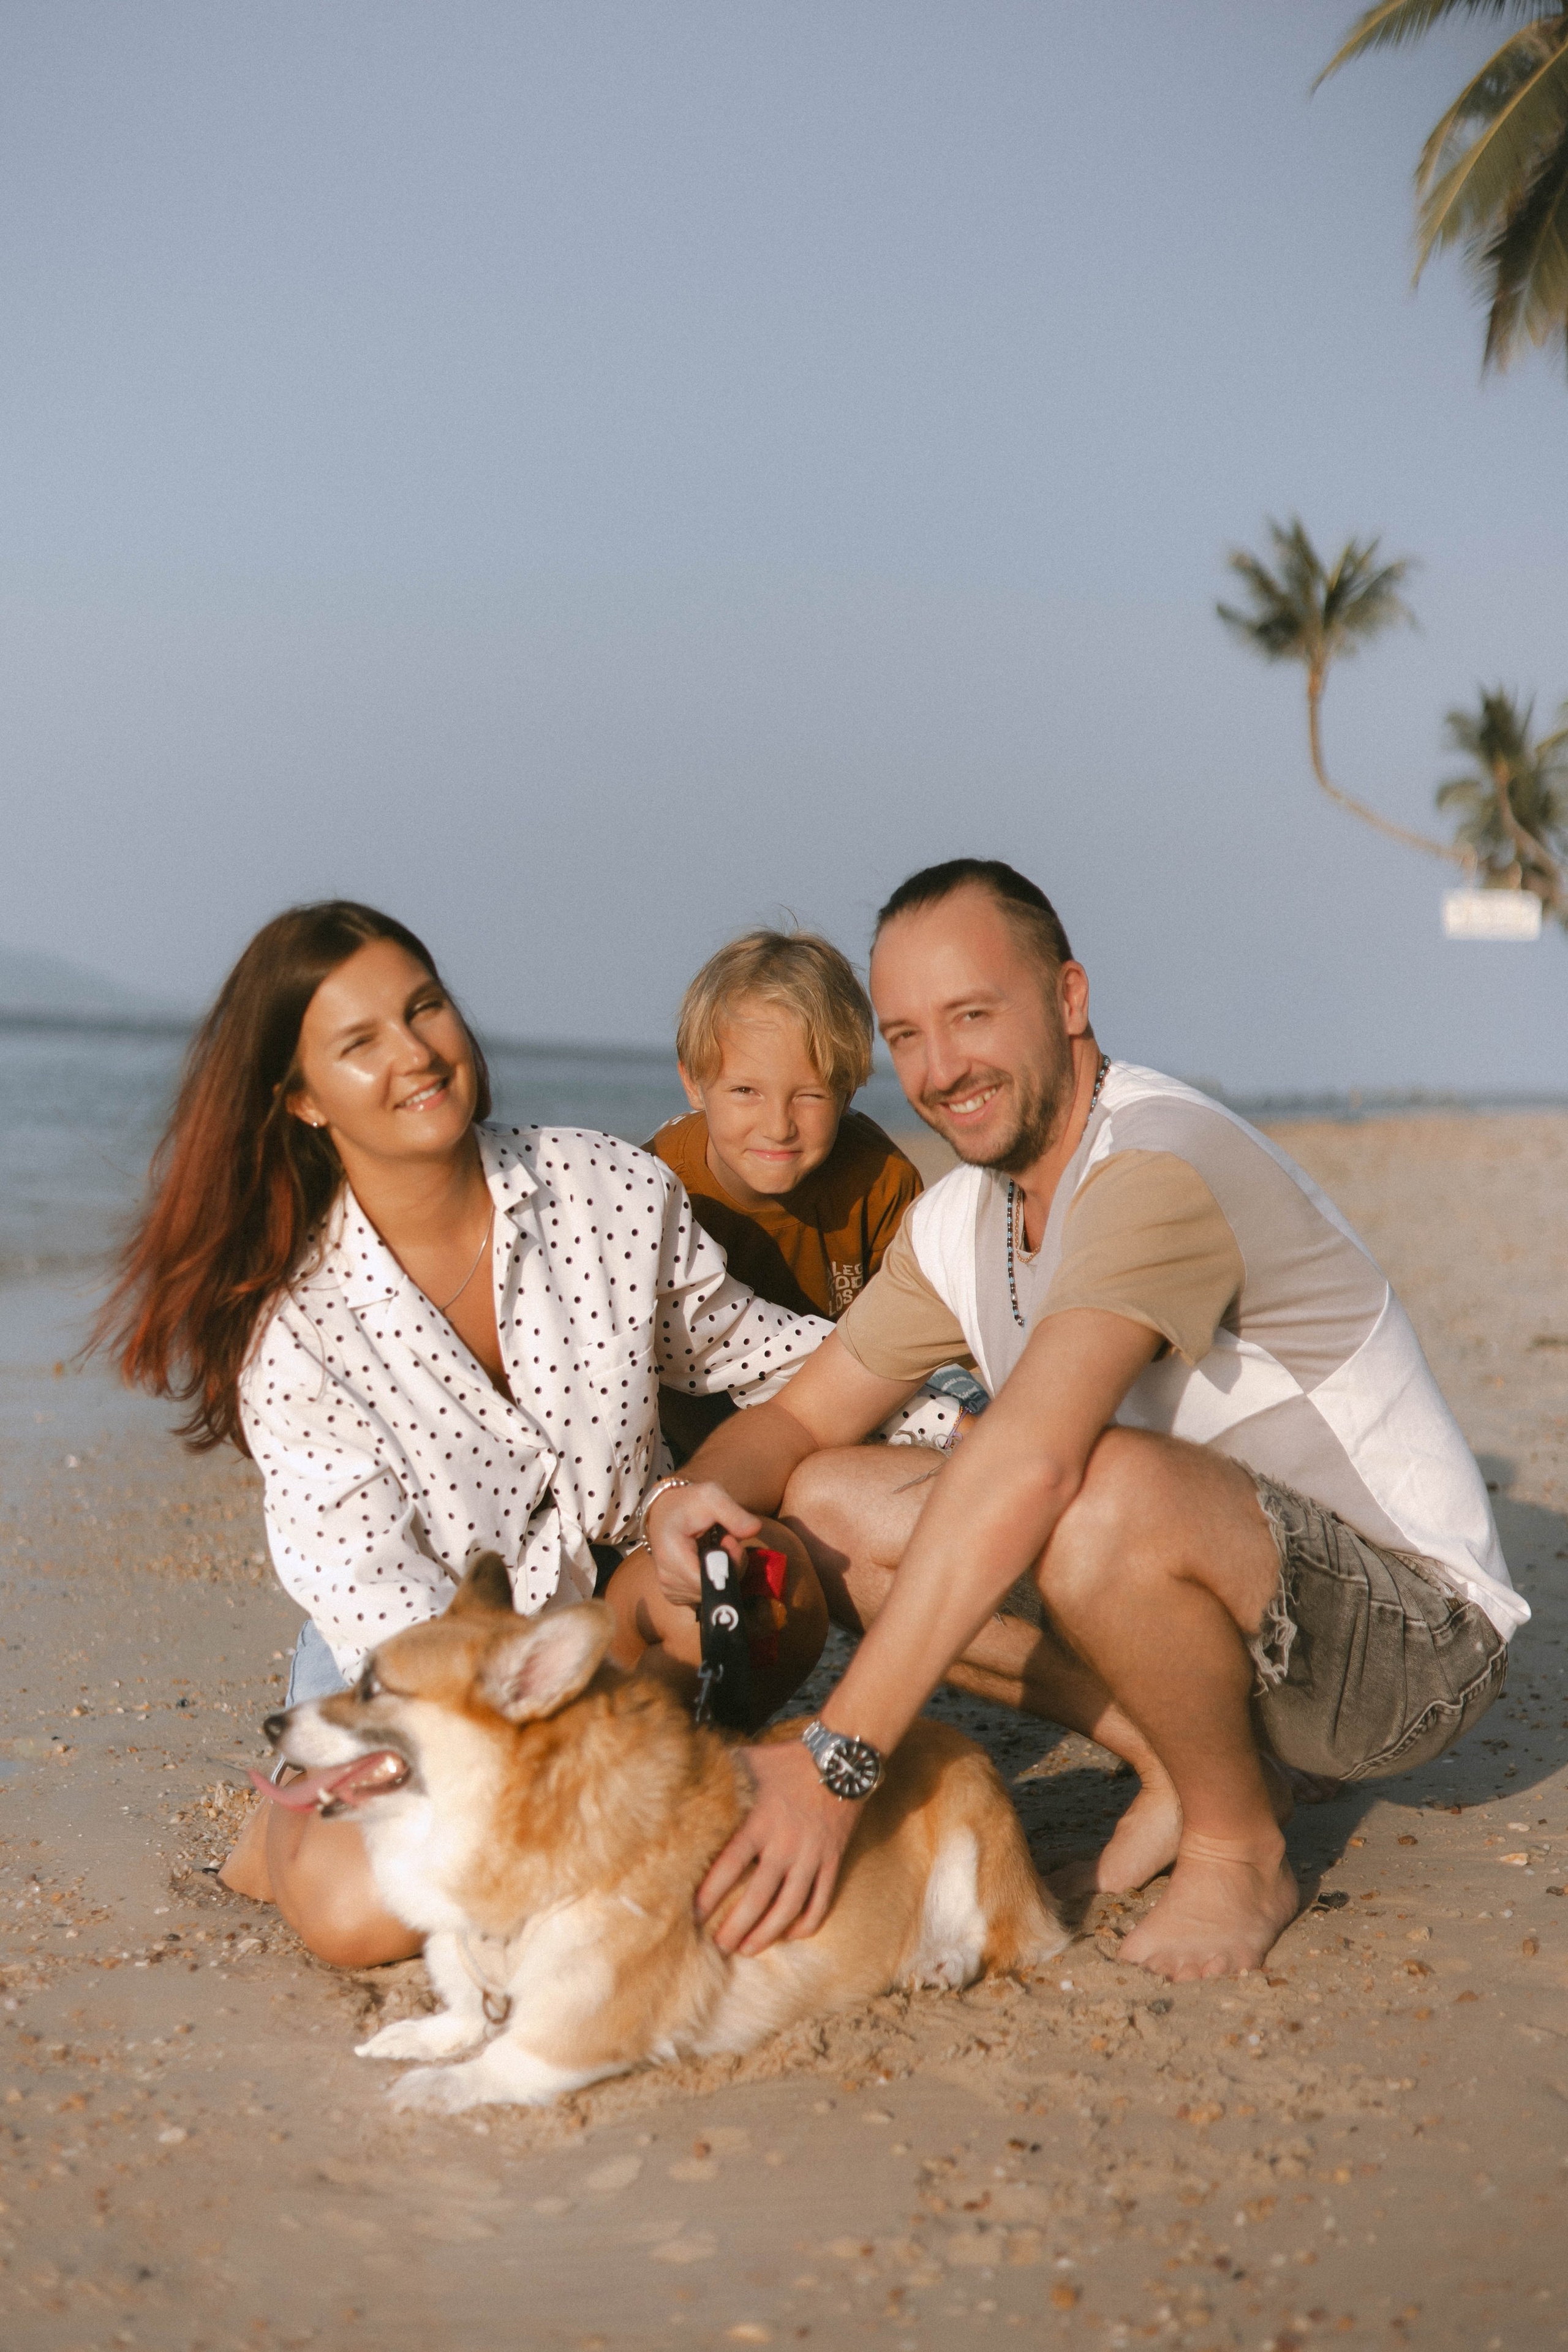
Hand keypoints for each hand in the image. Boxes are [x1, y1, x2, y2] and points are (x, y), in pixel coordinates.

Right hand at [644, 1479, 760, 1609]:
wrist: (665, 1512)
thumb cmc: (688, 1504)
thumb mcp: (711, 1495)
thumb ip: (734, 1513)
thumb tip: (755, 1530)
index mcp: (670, 1556)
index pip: (709, 1581)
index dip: (728, 1564)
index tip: (729, 1539)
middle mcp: (667, 1579)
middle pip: (714, 1590)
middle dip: (729, 1567)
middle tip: (725, 1540)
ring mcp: (670, 1590)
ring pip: (713, 1594)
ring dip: (723, 1572)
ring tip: (714, 1547)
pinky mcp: (675, 1595)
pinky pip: (705, 1596)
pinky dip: (714, 1580)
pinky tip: (708, 1560)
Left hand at [696, 1740, 860, 1954]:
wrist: (839, 1760)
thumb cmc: (786, 1761)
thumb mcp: (749, 1761)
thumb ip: (720, 1773)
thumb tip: (683, 1774)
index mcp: (759, 1821)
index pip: (729, 1865)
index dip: (710, 1894)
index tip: (693, 1915)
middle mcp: (785, 1843)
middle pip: (757, 1897)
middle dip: (736, 1927)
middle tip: (718, 1946)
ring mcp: (811, 1855)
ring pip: (788, 1907)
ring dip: (767, 1933)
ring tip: (747, 1949)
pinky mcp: (832, 1860)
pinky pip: (820, 1900)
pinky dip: (807, 1923)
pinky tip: (791, 1935)